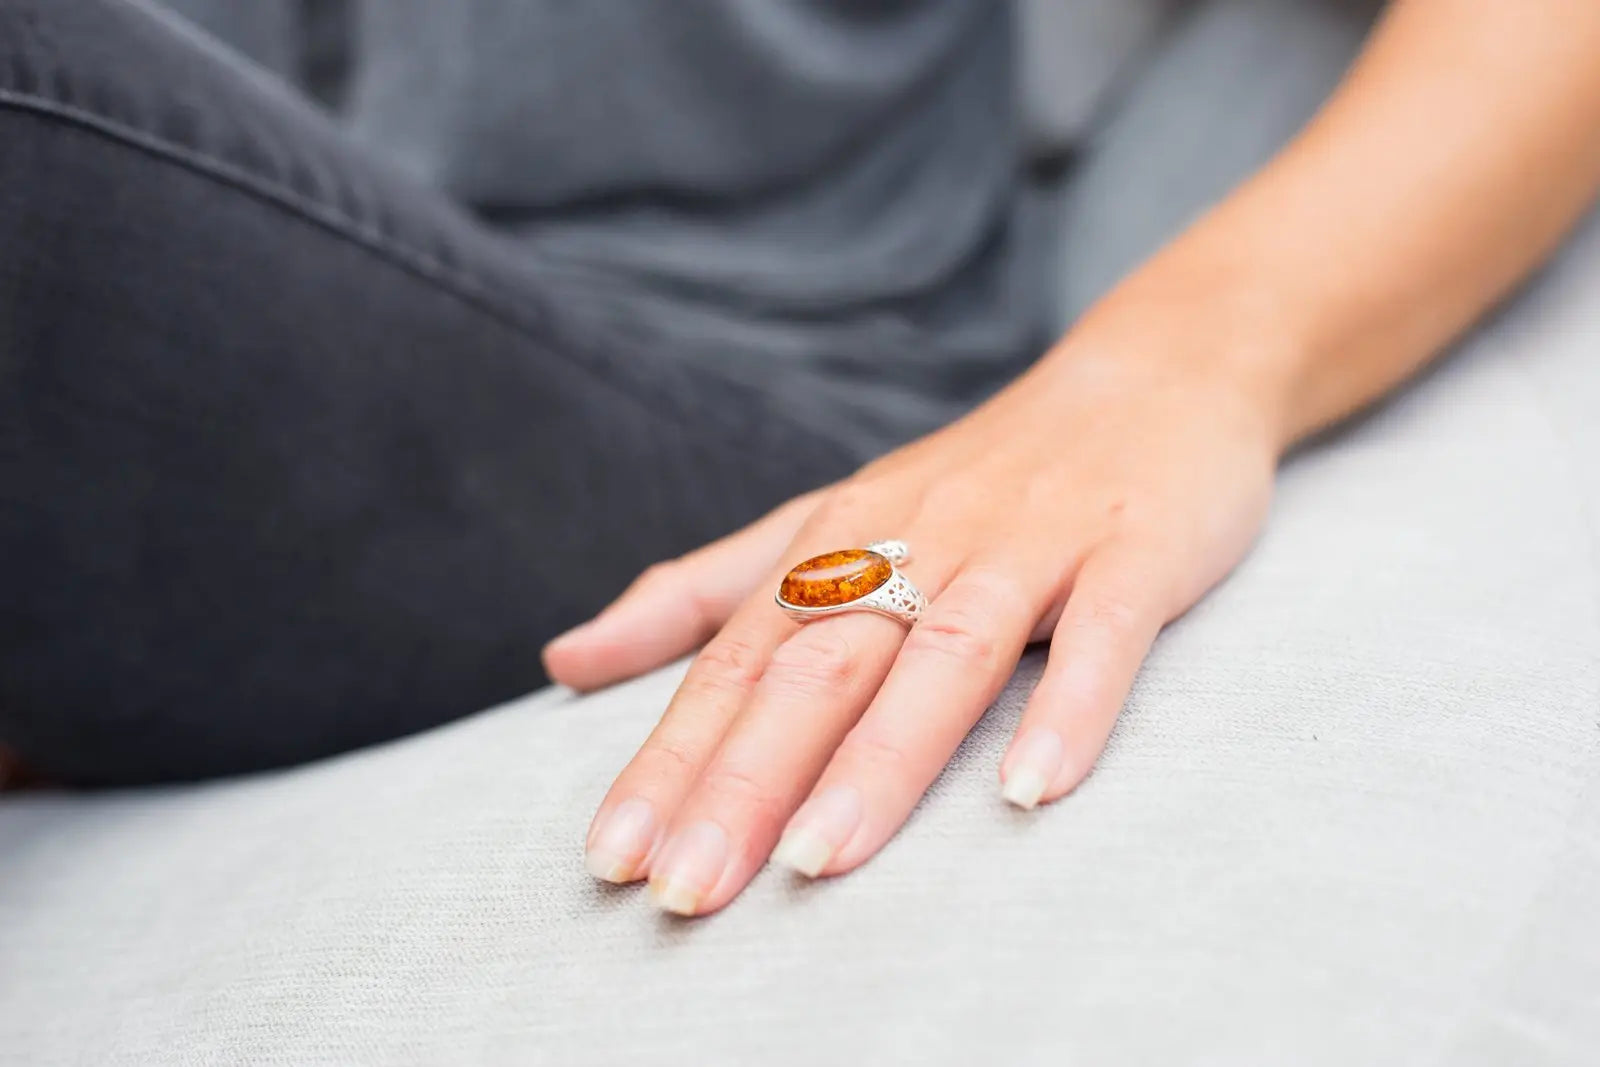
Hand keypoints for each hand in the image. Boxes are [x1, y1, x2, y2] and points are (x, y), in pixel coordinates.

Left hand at [546, 304, 1283, 916]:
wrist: (1154, 375)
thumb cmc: (978, 474)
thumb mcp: (826, 521)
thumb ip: (705, 593)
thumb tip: (565, 657)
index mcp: (837, 542)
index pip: (734, 662)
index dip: (669, 761)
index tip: (611, 861)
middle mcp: (918, 540)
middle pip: (817, 666)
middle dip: (743, 783)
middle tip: (684, 891)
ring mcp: (1027, 544)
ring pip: (942, 654)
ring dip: (879, 759)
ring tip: (818, 860)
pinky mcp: (1131, 551)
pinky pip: (1101, 633)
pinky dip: (1069, 707)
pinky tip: (1031, 790)